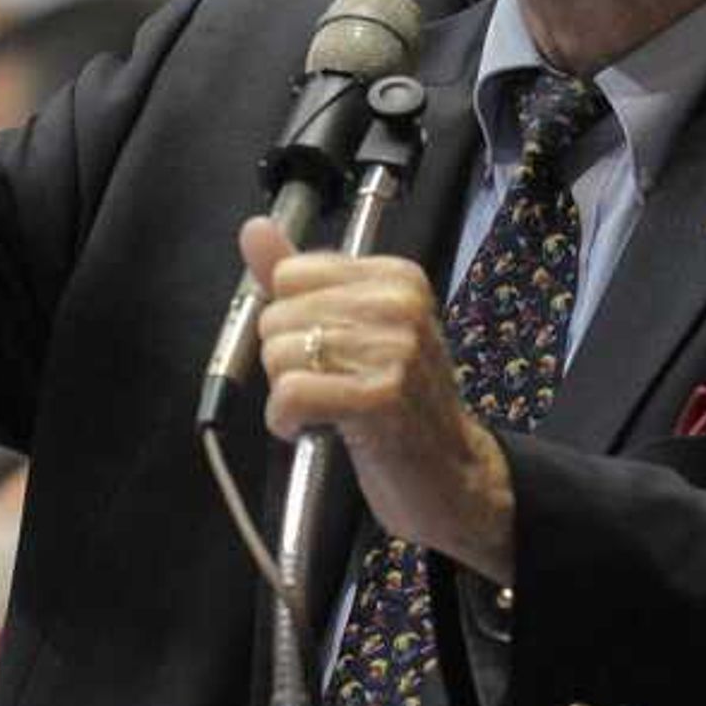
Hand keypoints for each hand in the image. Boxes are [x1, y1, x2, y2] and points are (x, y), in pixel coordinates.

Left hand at [245, 214, 514, 581]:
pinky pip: (291, 393)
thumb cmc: (398, 403)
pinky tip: (310, 429)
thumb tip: (254, 229)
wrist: (450, 476)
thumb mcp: (354, 329)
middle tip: (331, 387)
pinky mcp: (380, 396)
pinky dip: (285, 420)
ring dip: (287, 395)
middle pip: (279, 316)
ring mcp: (396, 350)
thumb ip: (300, 278)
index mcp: (397, 277)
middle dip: (288, 362)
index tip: (326, 351)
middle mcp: (401, 304)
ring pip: (280, 354)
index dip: (292, 320)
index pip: (292, 275)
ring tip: (328, 410)